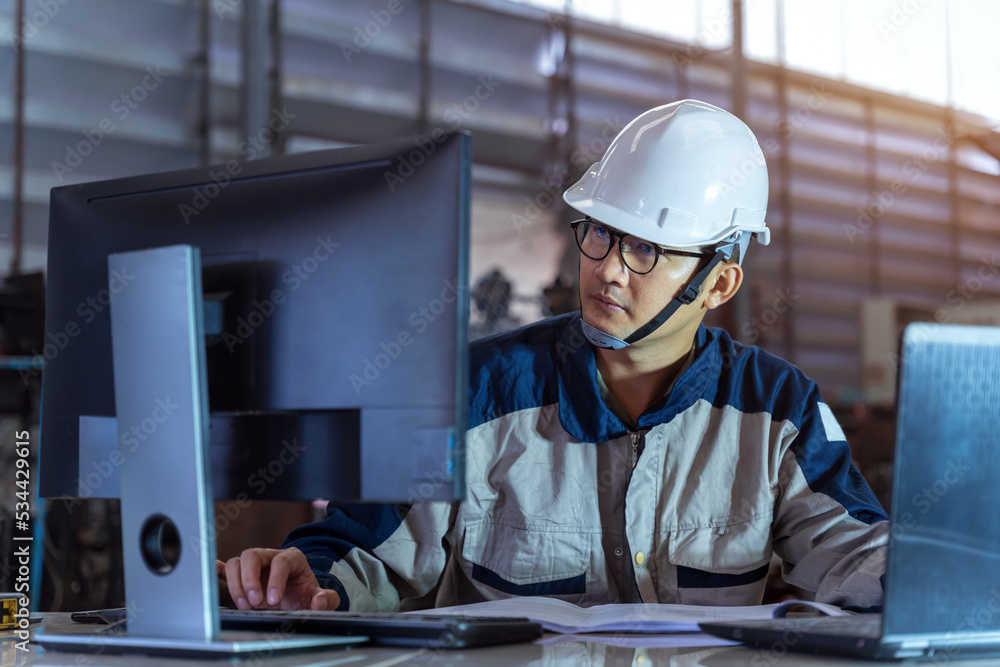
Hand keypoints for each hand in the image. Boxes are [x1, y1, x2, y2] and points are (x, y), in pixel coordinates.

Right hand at [217, 547, 340, 610]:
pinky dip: (217, 571)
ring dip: (236, 583)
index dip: (275, 579)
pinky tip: (212, 576)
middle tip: (254, 602)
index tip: (273, 600)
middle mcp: (271, 557)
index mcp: (293, 558)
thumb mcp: (320, 598)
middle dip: (250, 579)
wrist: (296, 599)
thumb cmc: (306, 596)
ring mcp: (255, 565)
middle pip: (252, 555)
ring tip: (245, 604)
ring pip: (237, 562)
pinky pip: (225, 568)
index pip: (281, 561)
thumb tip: (318, 601)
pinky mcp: (242, 575)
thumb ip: (327, 599)